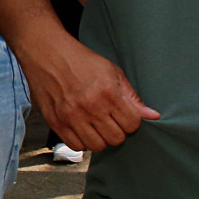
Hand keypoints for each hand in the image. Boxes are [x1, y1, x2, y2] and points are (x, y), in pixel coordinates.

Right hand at [21, 31, 159, 152]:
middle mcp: (90, 107)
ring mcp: (71, 116)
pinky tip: (81, 128)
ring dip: (100, 138)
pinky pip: (75, 146)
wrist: (46, 53)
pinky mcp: (55, 122)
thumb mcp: (111, 71)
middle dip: (117, 130)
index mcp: (107, 93)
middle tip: (110, 120)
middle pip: (116, 138)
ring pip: (97, 146)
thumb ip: (132, 96)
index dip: (131, 120)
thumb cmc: (80, 60)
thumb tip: (152, 115)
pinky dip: (81, 141)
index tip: (124, 114)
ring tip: (96, 126)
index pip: (132, 124)